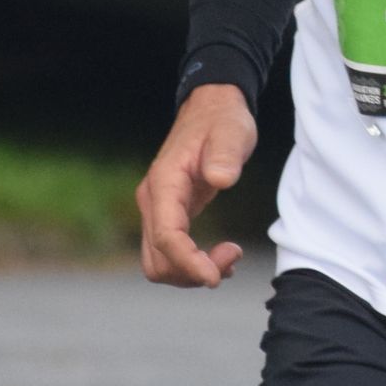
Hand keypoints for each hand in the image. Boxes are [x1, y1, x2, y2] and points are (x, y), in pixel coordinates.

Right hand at [137, 84, 257, 286]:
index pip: (166, 237)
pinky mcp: (169, 215)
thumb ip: (225, 154)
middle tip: (232, 257)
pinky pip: (170, 254)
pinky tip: (221, 260)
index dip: (188, 263)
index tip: (215, 277)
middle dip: (192, 272)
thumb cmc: (221, 120)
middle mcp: (153, 201)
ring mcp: (158, 210)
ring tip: (229, 258)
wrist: (210, 109)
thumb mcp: (231, 132)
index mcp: (164, 183)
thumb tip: (220, 179)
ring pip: (160, 263)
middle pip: (158, 260)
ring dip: (191, 273)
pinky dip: (192, 266)